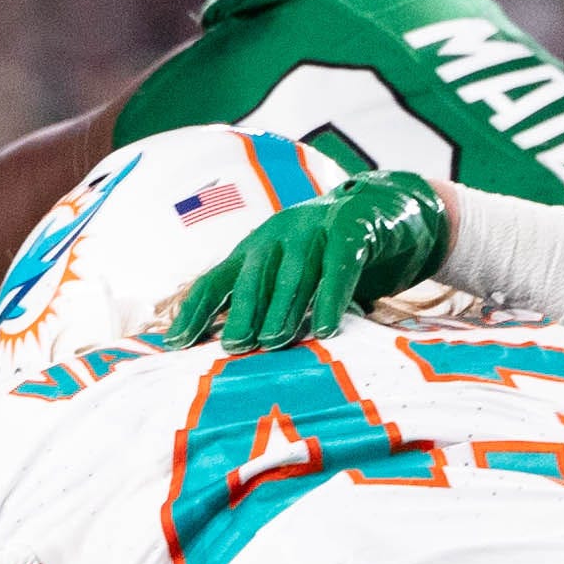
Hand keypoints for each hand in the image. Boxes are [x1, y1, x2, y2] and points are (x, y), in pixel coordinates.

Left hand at [168, 172, 448, 350]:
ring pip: (295, 273)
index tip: (177, 344)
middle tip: (233, 347)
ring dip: (282, 308)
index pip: (217, 280)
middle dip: (242, 311)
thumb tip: (233, 355)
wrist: (386, 208)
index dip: (197, 311)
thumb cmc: (329, 256)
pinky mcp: (353, 229)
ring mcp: (314, 228)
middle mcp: (278, 235)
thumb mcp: (292, 278)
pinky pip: (339, 266)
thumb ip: (268, 307)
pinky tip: (325, 328)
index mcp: (255, 249)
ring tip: (271, 342)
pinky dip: (330, 297)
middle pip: (254, 277)